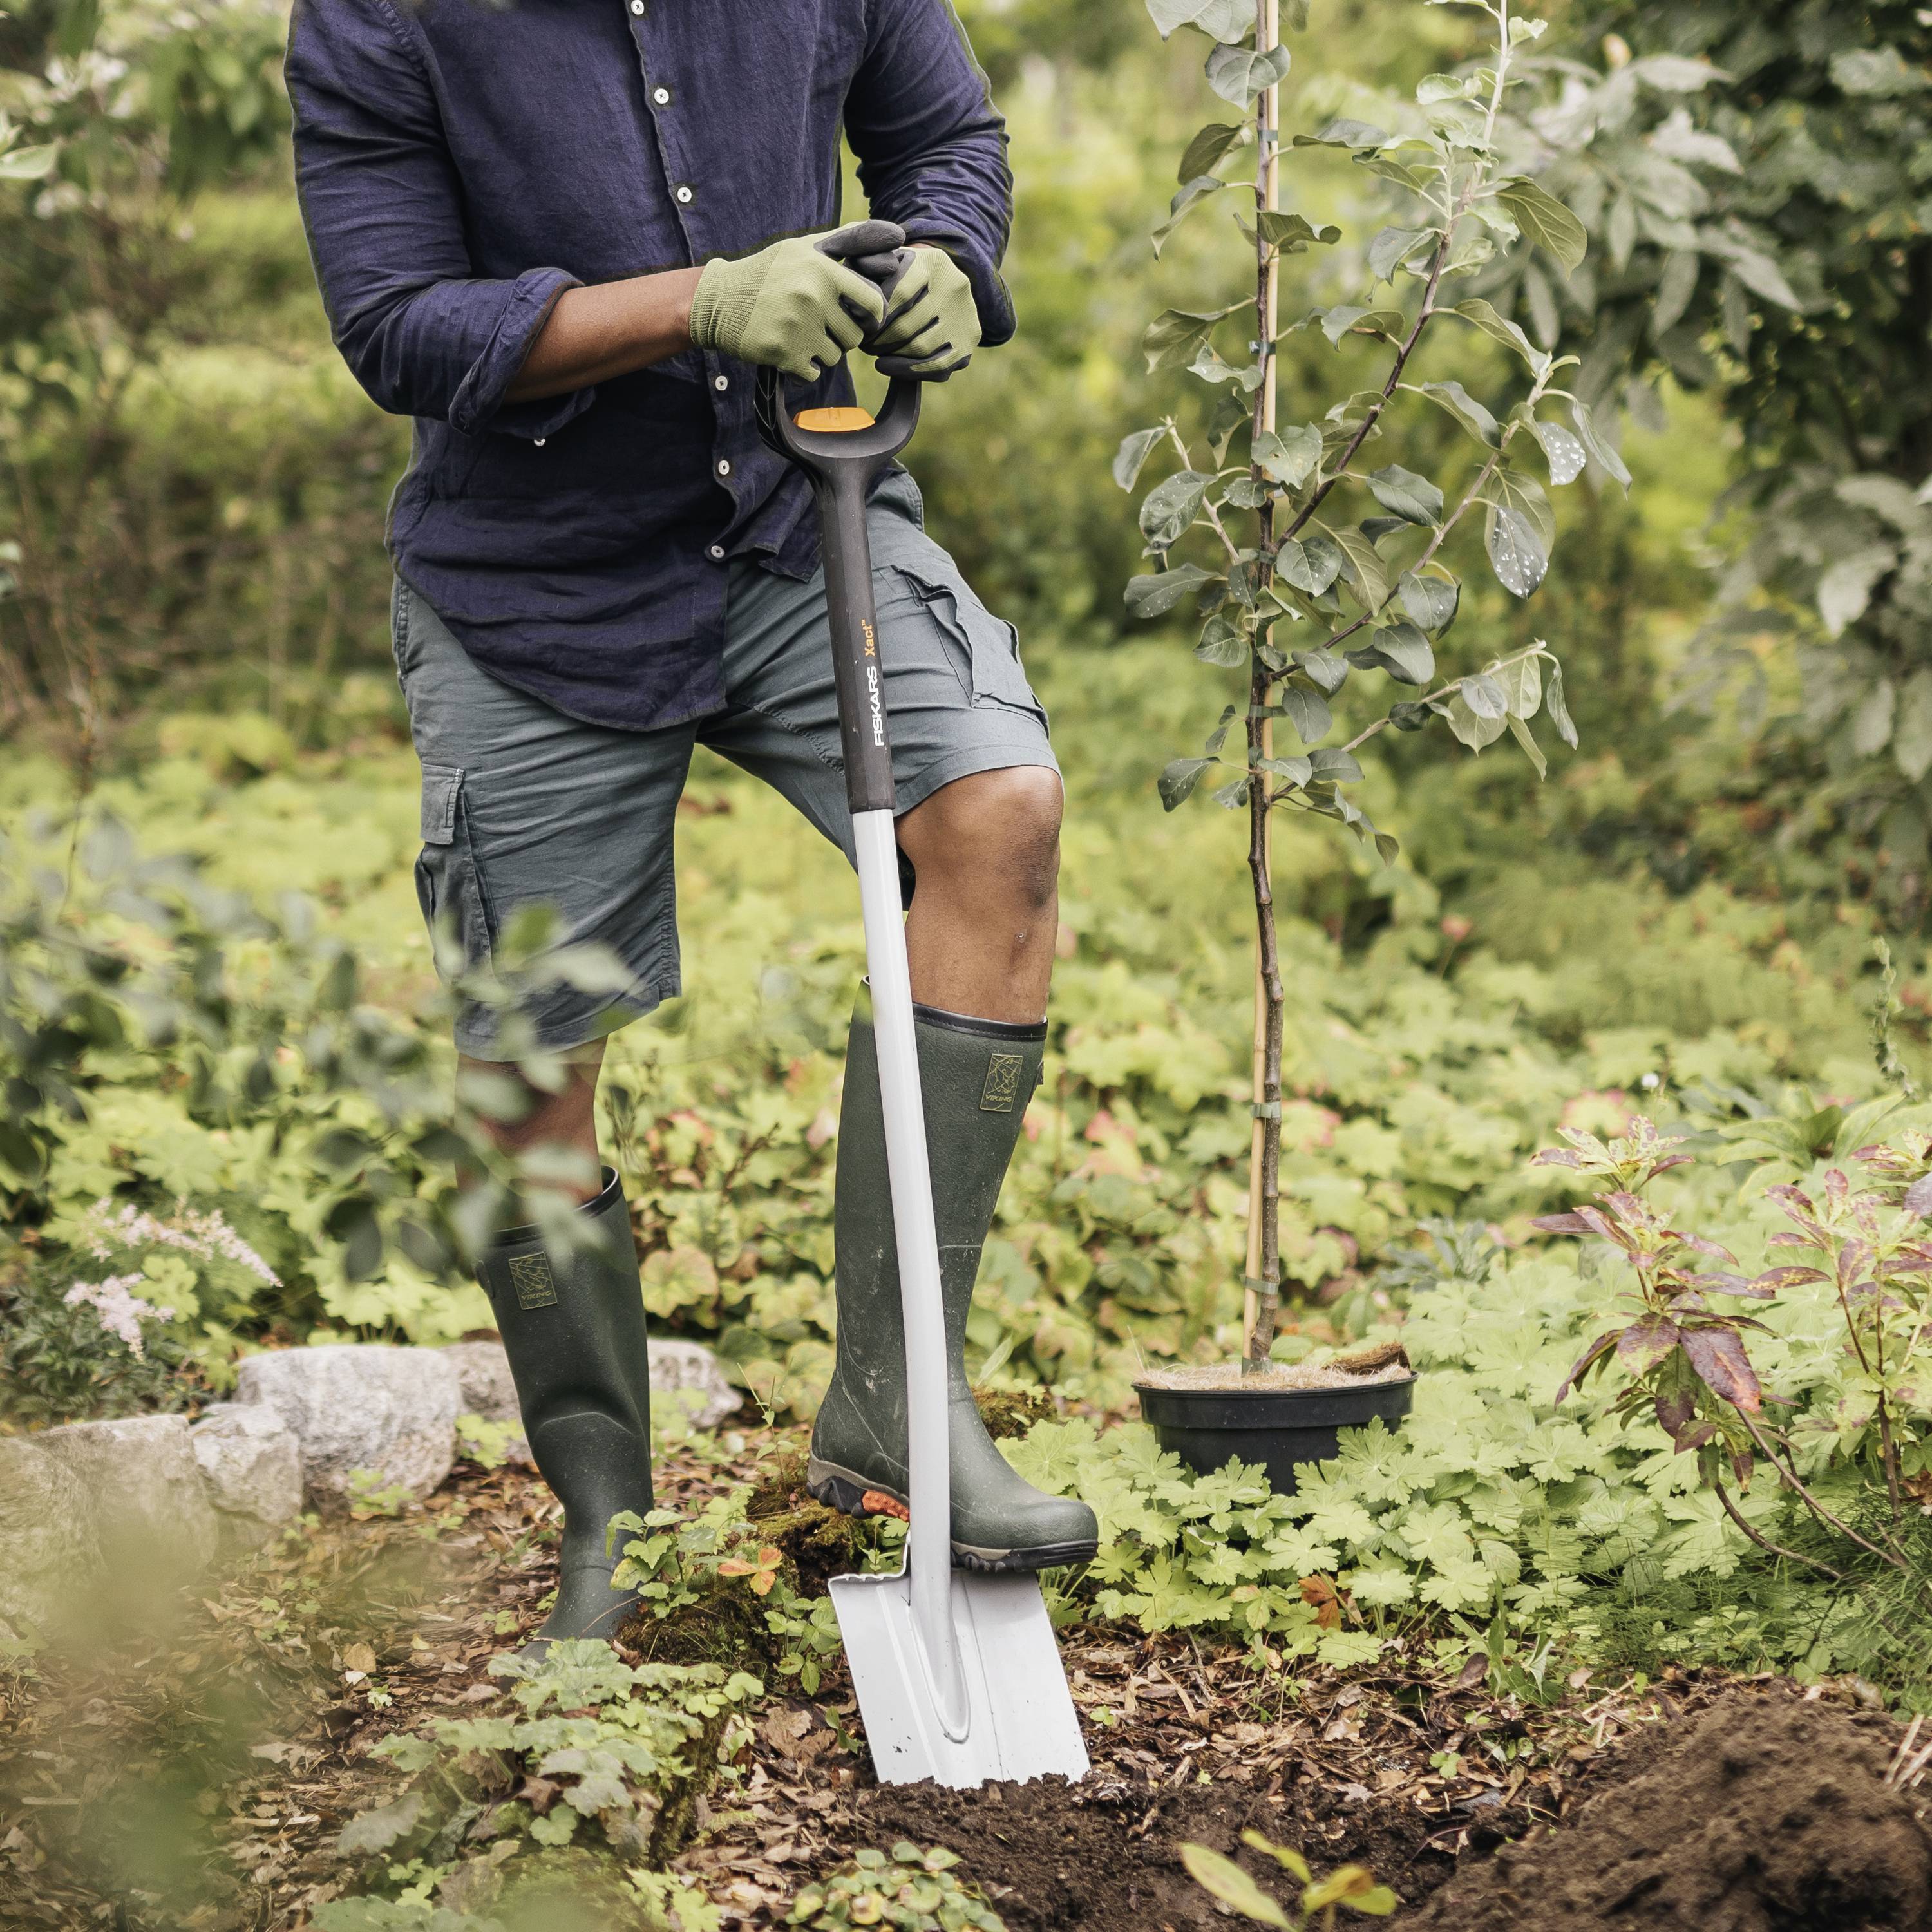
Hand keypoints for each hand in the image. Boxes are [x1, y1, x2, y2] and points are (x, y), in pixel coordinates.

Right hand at [688, 226, 886, 379]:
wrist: (719, 300)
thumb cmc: (768, 272)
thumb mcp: (803, 248)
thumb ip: (846, 242)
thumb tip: (894, 234)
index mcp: (823, 270)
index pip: (873, 303)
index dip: (873, 316)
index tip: (862, 318)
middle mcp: (813, 297)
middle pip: (854, 336)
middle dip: (842, 336)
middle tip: (819, 327)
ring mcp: (798, 327)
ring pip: (834, 357)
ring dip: (821, 352)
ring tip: (800, 335)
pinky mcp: (784, 354)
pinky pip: (813, 373)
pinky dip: (803, 367)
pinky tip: (787, 349)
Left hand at [872, 243, 979, 374]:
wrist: (941, 285)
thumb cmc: (902, 274)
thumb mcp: (886, 261)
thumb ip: (867, 266)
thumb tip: (858, 292)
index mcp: (933, 262)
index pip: (900, 294)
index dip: (876, 316)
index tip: (859, 325)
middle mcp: (956, 286)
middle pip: (908, 326)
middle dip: (879, 340)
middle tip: (863, 344)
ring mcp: (967, 315)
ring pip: (920, 348)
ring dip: (891, 355)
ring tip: (874, 351)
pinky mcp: (970, 340)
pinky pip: (937, 366)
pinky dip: (907, 370)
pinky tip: (886, 366)